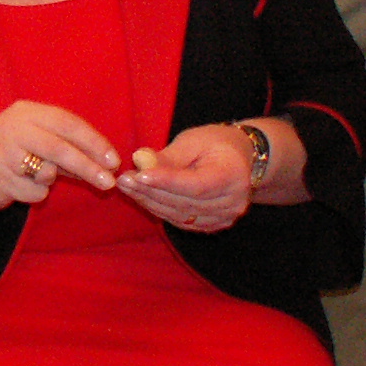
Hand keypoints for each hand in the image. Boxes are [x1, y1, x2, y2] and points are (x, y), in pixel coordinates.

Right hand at [0, 100, 117, 210]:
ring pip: (46, 173)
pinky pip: (34, 193)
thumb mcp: (40, 142)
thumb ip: (69, 147)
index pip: (67, 122)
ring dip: (52, 180)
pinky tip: (22, 187)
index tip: (113, 160)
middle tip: (109, 182)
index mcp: (25, 111)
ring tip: (42, 177)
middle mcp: (11, 127)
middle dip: (88, 166)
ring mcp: (0, 152)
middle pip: (59, 148)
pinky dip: (37, 194)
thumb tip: (107, 162)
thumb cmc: (15, 155)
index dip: (94, 141)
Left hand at [122, 125, 254, 232]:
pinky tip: (142, 197)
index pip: (195, 185)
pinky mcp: (214, 225)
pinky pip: (181, 221)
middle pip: (184, 202)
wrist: (242, 159)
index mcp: (232, 175)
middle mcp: (232, 202)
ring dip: (150, 202)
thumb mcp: (194, 140)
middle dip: (150, 191)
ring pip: (179, 215)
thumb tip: (140, 160)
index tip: (138, 175)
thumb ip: (169, 155)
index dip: (166, 182)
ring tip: (128, 186)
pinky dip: (160, 209)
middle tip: (124, 179)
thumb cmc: (216, 144)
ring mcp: (224, 217)